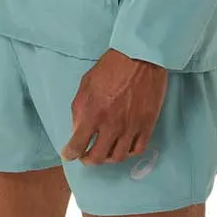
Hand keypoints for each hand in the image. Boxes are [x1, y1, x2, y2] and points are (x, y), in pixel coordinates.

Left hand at [61, 48, 167, 163]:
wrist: (141, 56)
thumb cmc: (111, 66)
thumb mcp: (86, 83)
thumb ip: (79, 108)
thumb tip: (77, 128)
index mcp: (94, 113)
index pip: (78, 145)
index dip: (70, 153)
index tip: (69, 154)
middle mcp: (112, 124)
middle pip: (98, 157)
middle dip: (88, 159)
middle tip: (86, 156)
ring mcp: (131, 127)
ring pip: (118, 157)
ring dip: (108, 158)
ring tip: (104, 152)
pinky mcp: (147, 125)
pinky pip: (137, 149)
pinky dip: (128, 152)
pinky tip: (123, 147)